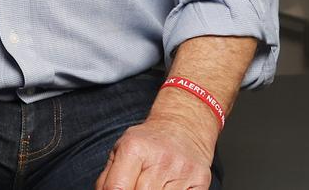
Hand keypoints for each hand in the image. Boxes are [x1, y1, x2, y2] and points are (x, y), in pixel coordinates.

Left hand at [95, 117, 212, 189]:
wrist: (184, 126)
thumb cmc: (148, 142)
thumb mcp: (122, 149)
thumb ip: (108, 178)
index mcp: (135, 148)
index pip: (117, 189)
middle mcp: (160, 158)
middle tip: (136, 185)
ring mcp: (182, 171)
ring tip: (152, 185)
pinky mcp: (200, 182)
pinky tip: (168, 188)